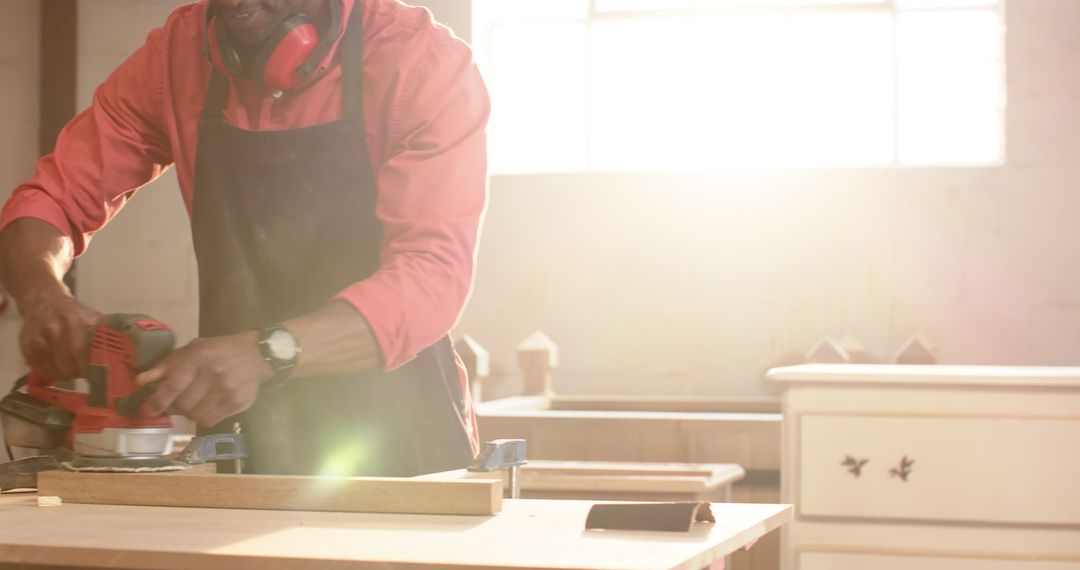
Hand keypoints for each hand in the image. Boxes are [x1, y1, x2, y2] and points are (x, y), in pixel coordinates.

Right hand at [19, 292, 101, 380]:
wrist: (44, 301)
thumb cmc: (74, 315)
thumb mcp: (94, 320)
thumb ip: (108, 337)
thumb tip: (126, 357)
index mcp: (77, 323)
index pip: (84, 355)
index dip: (91, 369)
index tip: (97, 373)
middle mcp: (55, 329)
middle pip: (68, 367)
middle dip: (77, 373)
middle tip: (83, 371)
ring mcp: (39, 338)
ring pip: (53, 371)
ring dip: (63, 374)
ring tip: (70, 367)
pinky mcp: (26, 345)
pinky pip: (39, 369)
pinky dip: (49, 372)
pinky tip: (56, 365)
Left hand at [135, 332, 272, 426]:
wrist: (256, 354)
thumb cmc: (219, 350)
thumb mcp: (192, 350)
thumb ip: (166, 365)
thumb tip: (141, 381)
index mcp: (200, 357)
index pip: (173, 386)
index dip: (157, 402)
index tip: (148, 410)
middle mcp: (214, 374)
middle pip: (183, 404)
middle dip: (174, 407)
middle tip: (174, 403)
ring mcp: (228, 390)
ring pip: (195, 416)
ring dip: (188, 413)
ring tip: (193, 402)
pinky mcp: (238, 403)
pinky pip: (209, 421)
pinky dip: (202, 417)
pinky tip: (206, 406)